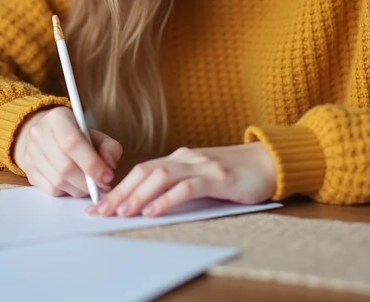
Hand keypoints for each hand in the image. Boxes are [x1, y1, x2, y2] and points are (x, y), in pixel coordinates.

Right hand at [14, 107, 122, 197]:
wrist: (48, 137)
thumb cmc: (77, 136)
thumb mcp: (96, 135)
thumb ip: (109, 148)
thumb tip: (109, 166)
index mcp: (57, 118)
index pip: (72, 143)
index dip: (92, 163)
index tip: (107, 176)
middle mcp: (39, 134)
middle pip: (65, 167)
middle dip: (88, 182)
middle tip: (103, 185)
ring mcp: (31, 154)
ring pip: (58, 182)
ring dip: (80, 189)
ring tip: (91, 185)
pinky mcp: (29, 171)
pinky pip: (51, 190)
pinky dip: (68, 192)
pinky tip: (76, 185)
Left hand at [88, 143, 275, 217]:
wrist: (270, 162)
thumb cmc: (236, 173)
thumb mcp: (202, 177)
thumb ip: (179, 185)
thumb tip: (148, 204)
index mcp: (180, 158)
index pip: (142, 171)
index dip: (119, 188)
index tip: (100, 204)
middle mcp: (187, 158)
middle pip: (145, 172)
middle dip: (120, 193)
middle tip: (100, 211)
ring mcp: (202, 166)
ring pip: (161, 177)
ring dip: (138, 196)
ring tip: (122, 212)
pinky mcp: (218, 178)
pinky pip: (187, 187)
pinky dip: (167, 199)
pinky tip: (154, 211)